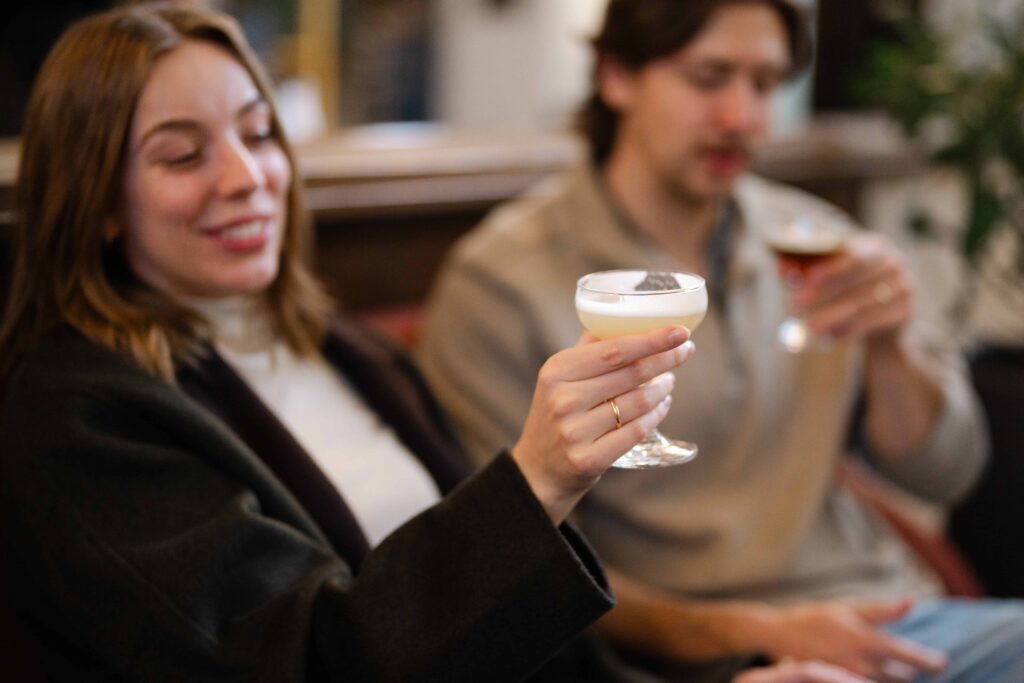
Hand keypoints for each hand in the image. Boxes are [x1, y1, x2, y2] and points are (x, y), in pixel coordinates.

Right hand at [511, 326, 692, 523]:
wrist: (538, 470)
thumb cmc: (555, 415)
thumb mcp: (559, 378)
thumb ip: (588, 350)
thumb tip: (622, 318)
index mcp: (557, 371)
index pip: (614, 350)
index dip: (652, 340)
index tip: (680, 331)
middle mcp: (564, 400)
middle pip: (631, 374)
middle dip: (666, 360)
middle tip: (686, 350)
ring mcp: (575, 432)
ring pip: (638, 403)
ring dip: (663, 389)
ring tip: (670, 381)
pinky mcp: (589, 459)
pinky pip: (637, 431)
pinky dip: (656, 415)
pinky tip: (663, 405)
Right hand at [756, 600, 946, 681]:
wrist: (779, 635)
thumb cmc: (815, 617)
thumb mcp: (849, 608)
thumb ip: (883, 610)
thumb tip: (912, 602)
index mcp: (869, 641)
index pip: (912, 657)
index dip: (931, 661)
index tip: (941, 663)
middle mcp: (864, 664)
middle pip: (903, 677)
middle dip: (909, 670)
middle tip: (908, 663)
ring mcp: (852, 678)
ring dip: (893, 678)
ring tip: (890, 669)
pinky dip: (875, 680)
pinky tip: (869, 672)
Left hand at [792, 232, 911, 345]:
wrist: (882, 323)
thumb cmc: (847, 290)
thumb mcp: (825, 277)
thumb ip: (803, 269)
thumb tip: (780, 267)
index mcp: (875, 245)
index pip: (852, 255)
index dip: (830, 267)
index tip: (807, 279)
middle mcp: (894, 262)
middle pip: (855, 279)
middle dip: (822, 293)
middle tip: (794, 305)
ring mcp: (904, 286)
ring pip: (862, 304)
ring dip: (832, 316)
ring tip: (809, 327)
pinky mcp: (905, 312)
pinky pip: (873, 322)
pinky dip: (849, 330)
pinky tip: (830, 338)